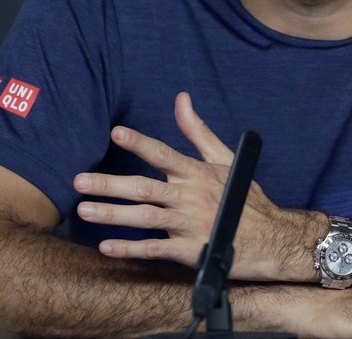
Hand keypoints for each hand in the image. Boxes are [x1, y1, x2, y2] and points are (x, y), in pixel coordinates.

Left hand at [73, 92, 314, 279]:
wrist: (273, 238)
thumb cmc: (246, 198)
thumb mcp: (224, 159)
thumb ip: (197, 131)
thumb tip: (181, 99)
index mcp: (197, 173)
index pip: (163, 154)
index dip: (140, 143)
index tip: (116, 133)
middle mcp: (191, 197)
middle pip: (145, 188)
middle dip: (110, 184)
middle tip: (79, 181)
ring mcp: (189, 225)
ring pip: (145, 217)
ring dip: (113, 214)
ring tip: (84, 210)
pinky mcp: (191, 251)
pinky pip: (155, 250)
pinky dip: (130, 249)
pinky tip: (106, 247)